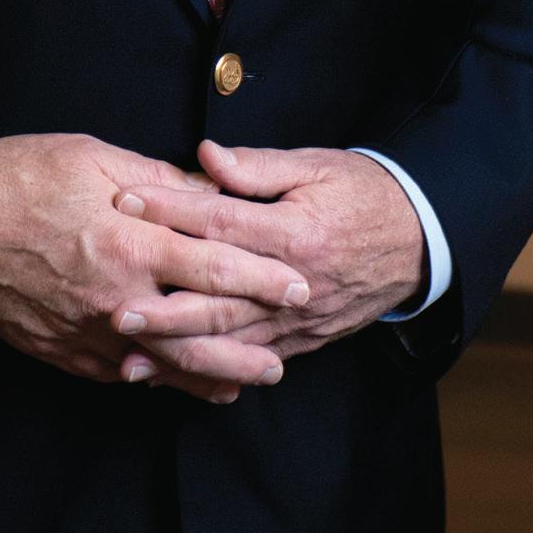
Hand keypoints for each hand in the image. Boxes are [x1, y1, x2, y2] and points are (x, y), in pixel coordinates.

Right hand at [0, 133, 310, 401]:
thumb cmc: (19, 176)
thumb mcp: (93, 157)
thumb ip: (157, 181)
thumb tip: (208, 191)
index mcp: (126, 239)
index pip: (211, 263)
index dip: (260, 276)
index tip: (298, 284)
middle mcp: (113, 295)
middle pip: (197, 331)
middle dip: (247, 344)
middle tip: (284, 353)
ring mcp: (87, 330)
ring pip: (163, 365)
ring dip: (209, 375)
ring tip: (245, 379)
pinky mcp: (63, 351)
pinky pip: (121, 373)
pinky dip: (156, 379)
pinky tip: (178, 381)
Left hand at [109, 140, 424, 385]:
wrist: (418, 240)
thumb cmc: (360, 193)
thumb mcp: (314, 166)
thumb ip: (257, 166)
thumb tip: (205, 156)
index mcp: (294, 232)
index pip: (219, 222)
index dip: (169, 211)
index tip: (123, 202)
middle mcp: (294, 284)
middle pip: (219, 299)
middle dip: (164, 307)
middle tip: (114, 308)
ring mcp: (298, 319)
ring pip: (230, 341)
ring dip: (178, 352)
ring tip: (128, 357)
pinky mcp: (301, 340)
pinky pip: (251, 361)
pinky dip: (211, 372)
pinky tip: (172, 377)